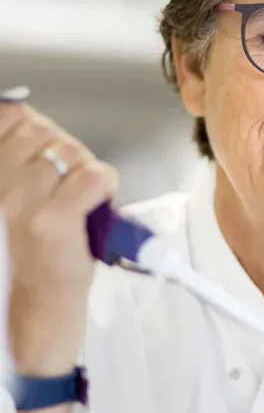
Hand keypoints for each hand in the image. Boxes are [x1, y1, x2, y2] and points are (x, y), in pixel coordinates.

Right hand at [0, 101, 116, 375]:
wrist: (39, 299)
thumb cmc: (35, 246)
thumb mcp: (18, 195)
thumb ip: (22, 157)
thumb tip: (28, 113)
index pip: (10, 117)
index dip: (31, 122)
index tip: (41, 144)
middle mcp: (0, 186)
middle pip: (45, 132)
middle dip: (66, 149)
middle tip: (69, 182)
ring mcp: (24, 202)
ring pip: (70, 151)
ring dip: (86, 169)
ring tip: (81, 198)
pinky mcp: (52, 219)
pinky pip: (93, 177)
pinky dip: (105, 186)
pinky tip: (96, 205)